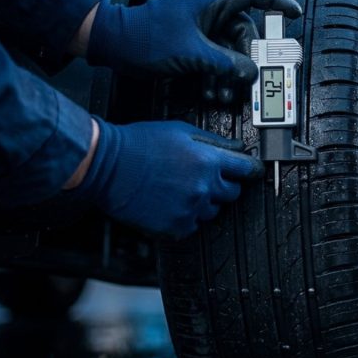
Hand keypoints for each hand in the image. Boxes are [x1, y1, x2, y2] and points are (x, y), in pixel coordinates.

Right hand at [78, 119, 263, 238]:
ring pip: (213, 211)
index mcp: (208, 161)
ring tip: (179, 189)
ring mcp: (189, 209)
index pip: (247, 170)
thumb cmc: (139, 144)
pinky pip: (192, 226)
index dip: (251, 170)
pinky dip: (185, 217)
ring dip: (204, 202)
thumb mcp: (180, 130)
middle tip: (203, 178)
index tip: (251, 171)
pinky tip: (170, 203)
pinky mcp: (175, 227)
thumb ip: (214, 141)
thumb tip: (238, 148)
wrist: (107, 166)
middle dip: (223, 185)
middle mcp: (203, 188)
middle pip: (233, 193)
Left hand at [86, 0, 301, 101]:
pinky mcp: (192, 45)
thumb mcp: (191, 53)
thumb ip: (225, 64)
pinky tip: (214, 93)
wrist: (112, 45)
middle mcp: (208, 13)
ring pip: (230, 52)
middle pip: (244, 35)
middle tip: (250, 81)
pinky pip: (215, 60)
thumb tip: (250, 73)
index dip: (277, 2)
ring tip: (226, 94)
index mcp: (210, 2)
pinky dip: (217, 76)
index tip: (295, 13)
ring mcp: (200, 29)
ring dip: (231, 75)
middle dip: (248, 61)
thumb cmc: (144, 38)